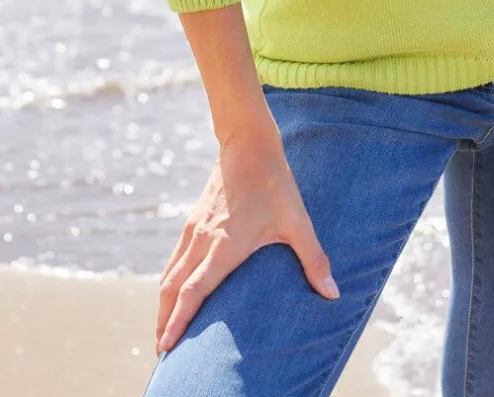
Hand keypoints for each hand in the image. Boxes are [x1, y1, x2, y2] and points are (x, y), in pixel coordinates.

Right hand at [154, 126, 338, 355]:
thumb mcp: (297, 221)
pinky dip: (169, 281)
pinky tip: (172, 291)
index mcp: (225, 245)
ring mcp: (195, 230)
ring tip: (162, 329)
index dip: (179, 319)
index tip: (166, 344)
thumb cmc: (275, 182)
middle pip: (173, 288)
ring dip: (163, 303)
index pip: (194, 290)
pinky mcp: (194, 221)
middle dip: (165, 320)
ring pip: (170, 273)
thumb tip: (332, 294)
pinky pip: (174, 258)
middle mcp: (203, 240)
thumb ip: (313, 259)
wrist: (248, 143)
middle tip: (161, 350)